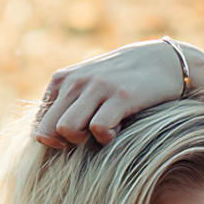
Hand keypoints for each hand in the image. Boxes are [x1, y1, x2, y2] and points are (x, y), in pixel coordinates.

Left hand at [35, 38, 201, 151]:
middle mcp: (76, 81)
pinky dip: (107, 137)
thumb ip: (66, 103)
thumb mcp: (89, 84)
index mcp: (63, 79)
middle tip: (87, 137)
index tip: (74, 138)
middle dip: (65, 142)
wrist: (165, 61)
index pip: (39, 121)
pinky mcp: (121, 97)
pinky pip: (99, 129)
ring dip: (84, 139)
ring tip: (102, 131)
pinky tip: (119, 129)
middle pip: (49, 129)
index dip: (52, 138)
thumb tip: (45, 137)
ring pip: (67, 129)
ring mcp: (98, 88)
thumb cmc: (123, 79)